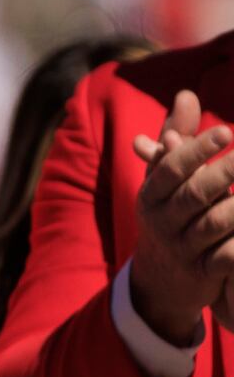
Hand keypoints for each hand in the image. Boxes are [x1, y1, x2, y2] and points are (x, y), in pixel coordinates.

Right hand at [127, 91, 233, 346]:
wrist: (158, 281)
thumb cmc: (169, 214)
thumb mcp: (163, 180)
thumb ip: (176, 137)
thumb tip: (187, 94)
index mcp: (150, 195)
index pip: (170, 169)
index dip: (197, 150)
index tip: (226, 131)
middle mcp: (161, 221)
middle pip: (193, 195)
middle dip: (223, 173)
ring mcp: (181, 249)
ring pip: (213, 225)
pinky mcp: (202, 273)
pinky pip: (226, 259)